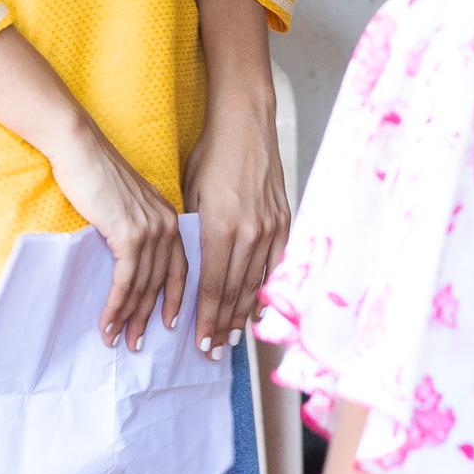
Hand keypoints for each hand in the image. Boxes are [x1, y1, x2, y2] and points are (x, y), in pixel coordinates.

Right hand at [49, 119, 186, 351]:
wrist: (79, 148)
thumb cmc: (96, 173)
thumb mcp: (126, 203)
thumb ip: (136, 228)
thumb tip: (130, 259)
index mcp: (169, 217)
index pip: (180, 268)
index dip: (175, 300)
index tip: (170, 326)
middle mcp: (167, 225)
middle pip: (161, 284)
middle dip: (148, 318)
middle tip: (136, 345)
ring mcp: (150, 230)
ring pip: (143, 287)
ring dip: (128, 318)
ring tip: (116, 340)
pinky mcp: (129, 234)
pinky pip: (126, 281)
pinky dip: (116, 306)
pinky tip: (107, 322)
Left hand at [183, 96, 288, 353]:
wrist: (246, 123)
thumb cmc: (211, 154)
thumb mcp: (191, 194)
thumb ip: (194, 235)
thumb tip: (188, 270)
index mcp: (220, 227)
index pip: (214, 287)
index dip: (207, 318)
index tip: (201, 342)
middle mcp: (249, 232)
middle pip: (236, 292)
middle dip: (224, 325)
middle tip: (215, 351)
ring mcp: (271, 227)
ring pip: (257, 283)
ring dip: (244, 314)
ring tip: (234, 338)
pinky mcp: (285, 220)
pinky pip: (277, 264)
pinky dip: (268, 289)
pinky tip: (261, 308)